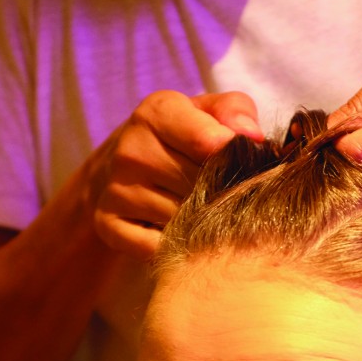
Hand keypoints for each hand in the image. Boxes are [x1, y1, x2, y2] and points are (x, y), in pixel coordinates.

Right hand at [88, 90, 262, 257]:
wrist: (132, 167)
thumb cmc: (187, 138)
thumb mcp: (211, 113)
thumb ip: (236, 113)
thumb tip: (251, 136)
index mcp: (156, 114)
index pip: (208, 142)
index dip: (234, 158)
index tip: (244, 162)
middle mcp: (131, 150)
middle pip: (201, 188)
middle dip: (222, 193)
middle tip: (223, 189)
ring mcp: (116, 190)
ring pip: (184, 221)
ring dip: (202, 222)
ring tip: (201, 207)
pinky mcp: (110, 226)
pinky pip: (161, 247)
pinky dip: (178, 246)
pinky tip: (179, 230)